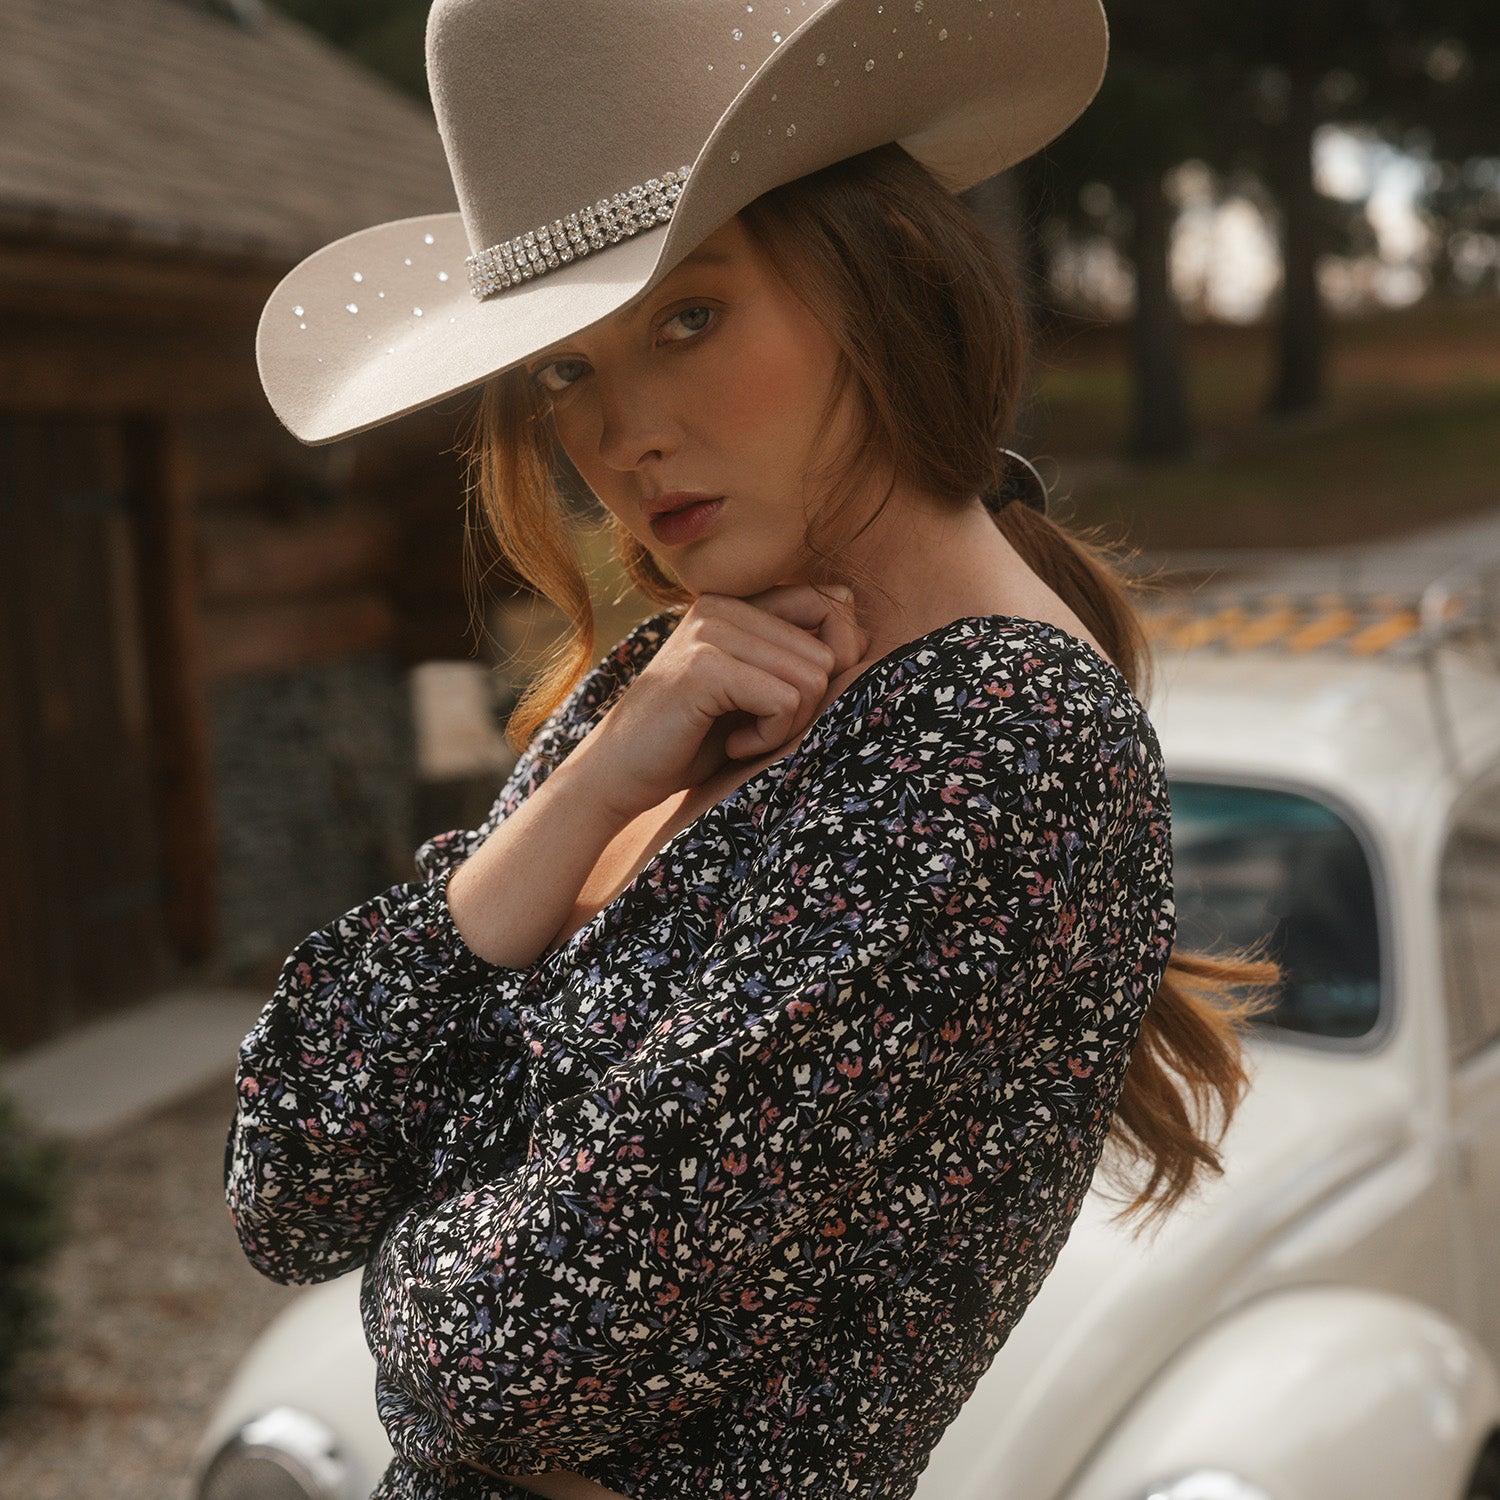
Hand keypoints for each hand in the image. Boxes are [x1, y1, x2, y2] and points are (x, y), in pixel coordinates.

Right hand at [578, 583, 867, 821]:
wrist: (617, 774)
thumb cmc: (691, 739)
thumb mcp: (752, 690)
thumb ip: (795, 656)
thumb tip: (859, 633)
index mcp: (737, 601)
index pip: (832, 605)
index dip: (833, 661)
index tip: (786, 703)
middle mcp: (724, 605)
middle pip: (829, 651)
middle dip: (807, 706)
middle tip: (758, 729)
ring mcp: (711, 631)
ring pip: (813, 677)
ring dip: (789, 725)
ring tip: (744, 737)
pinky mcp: (704, 667)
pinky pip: (787, 700)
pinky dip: (770, 736)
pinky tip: (734, 745)